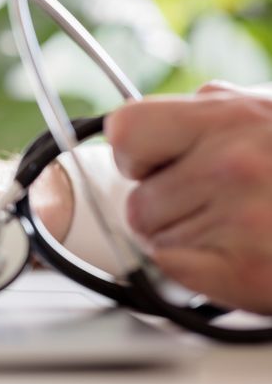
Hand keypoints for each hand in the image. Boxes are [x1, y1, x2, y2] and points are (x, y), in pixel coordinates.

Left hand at [105, 81, 271, 313]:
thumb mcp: (266, 111)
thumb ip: (205, 116)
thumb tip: (135, 132)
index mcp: (230, 116)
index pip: (126, 131)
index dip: (136, 154)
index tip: (153, 164)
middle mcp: (231, 164)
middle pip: (137, 201)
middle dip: (166, 208)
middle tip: (213, 206)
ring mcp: (240, 220)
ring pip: (155, 241)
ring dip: (185, 241)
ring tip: (238, 228)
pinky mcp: (246, 272)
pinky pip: (174, 272)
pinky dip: (197, 271)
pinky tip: (240, 255)